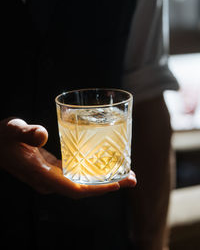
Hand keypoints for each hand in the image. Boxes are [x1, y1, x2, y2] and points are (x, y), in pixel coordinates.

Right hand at [0, 118, 135, 198]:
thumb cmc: (3, 137)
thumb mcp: (13, 130)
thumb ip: (26, 132)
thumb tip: (42, 136)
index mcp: (41, 175)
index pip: (74, 189)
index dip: (98, 189)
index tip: (118, 184)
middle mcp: (49, 181)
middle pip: (84, 189)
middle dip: (108, 186)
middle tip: (132, 178)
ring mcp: (51, 177)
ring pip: (82, 184)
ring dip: (104, 180)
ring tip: (125, 173)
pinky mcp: (53, 170)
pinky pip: (77, 176)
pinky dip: (92, 173)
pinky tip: (103, 165)